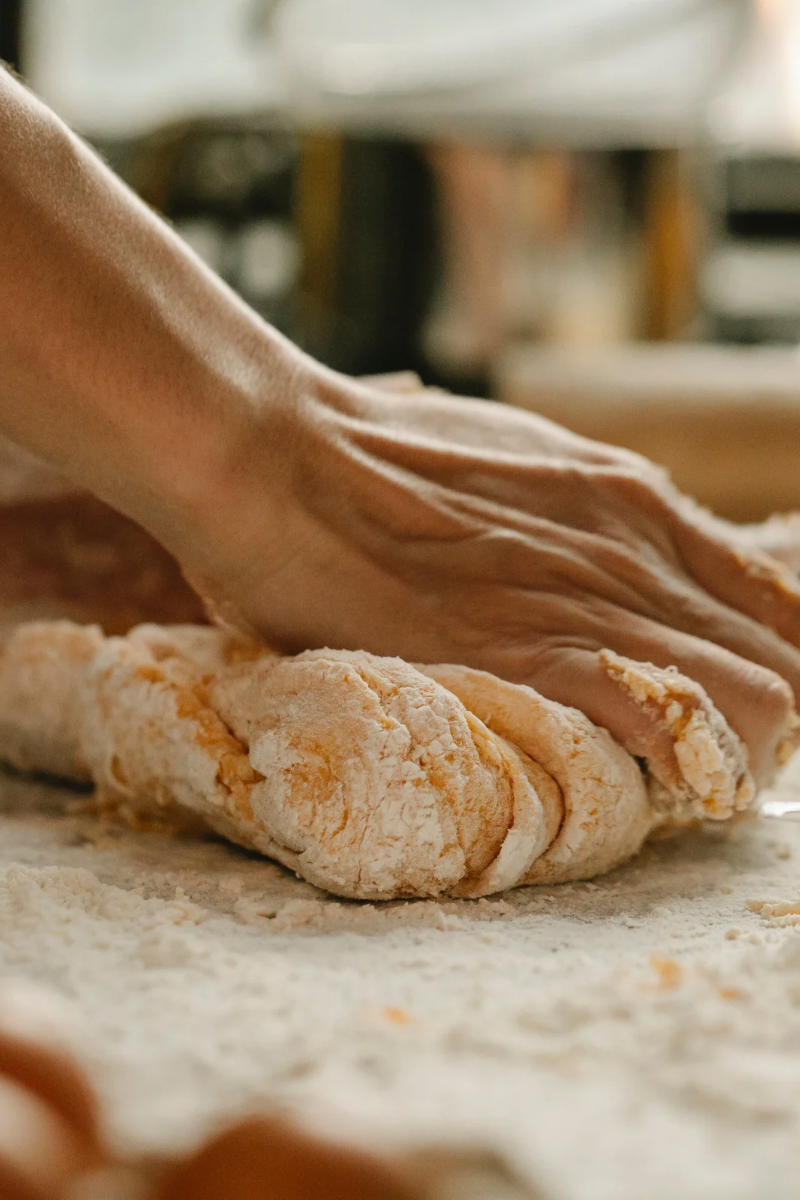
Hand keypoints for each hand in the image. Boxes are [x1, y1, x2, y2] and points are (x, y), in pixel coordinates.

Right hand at [172, 365, 799, 789]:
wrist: (285, 458)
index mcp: (637, 501)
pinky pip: (674, 728)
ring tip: (664, 775)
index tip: (724, 703)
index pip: (778, 600)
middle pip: (785, 658)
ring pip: (763, 700)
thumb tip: (604, 567)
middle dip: (761, 719)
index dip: (767, 663)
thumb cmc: (374, 459)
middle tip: (692, 752)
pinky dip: (677, 766)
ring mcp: (600, 602)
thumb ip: (581, 518)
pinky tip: (636, 780)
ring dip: (729, 751)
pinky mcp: (542, 657)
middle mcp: (642, 549)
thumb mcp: (516, 466)